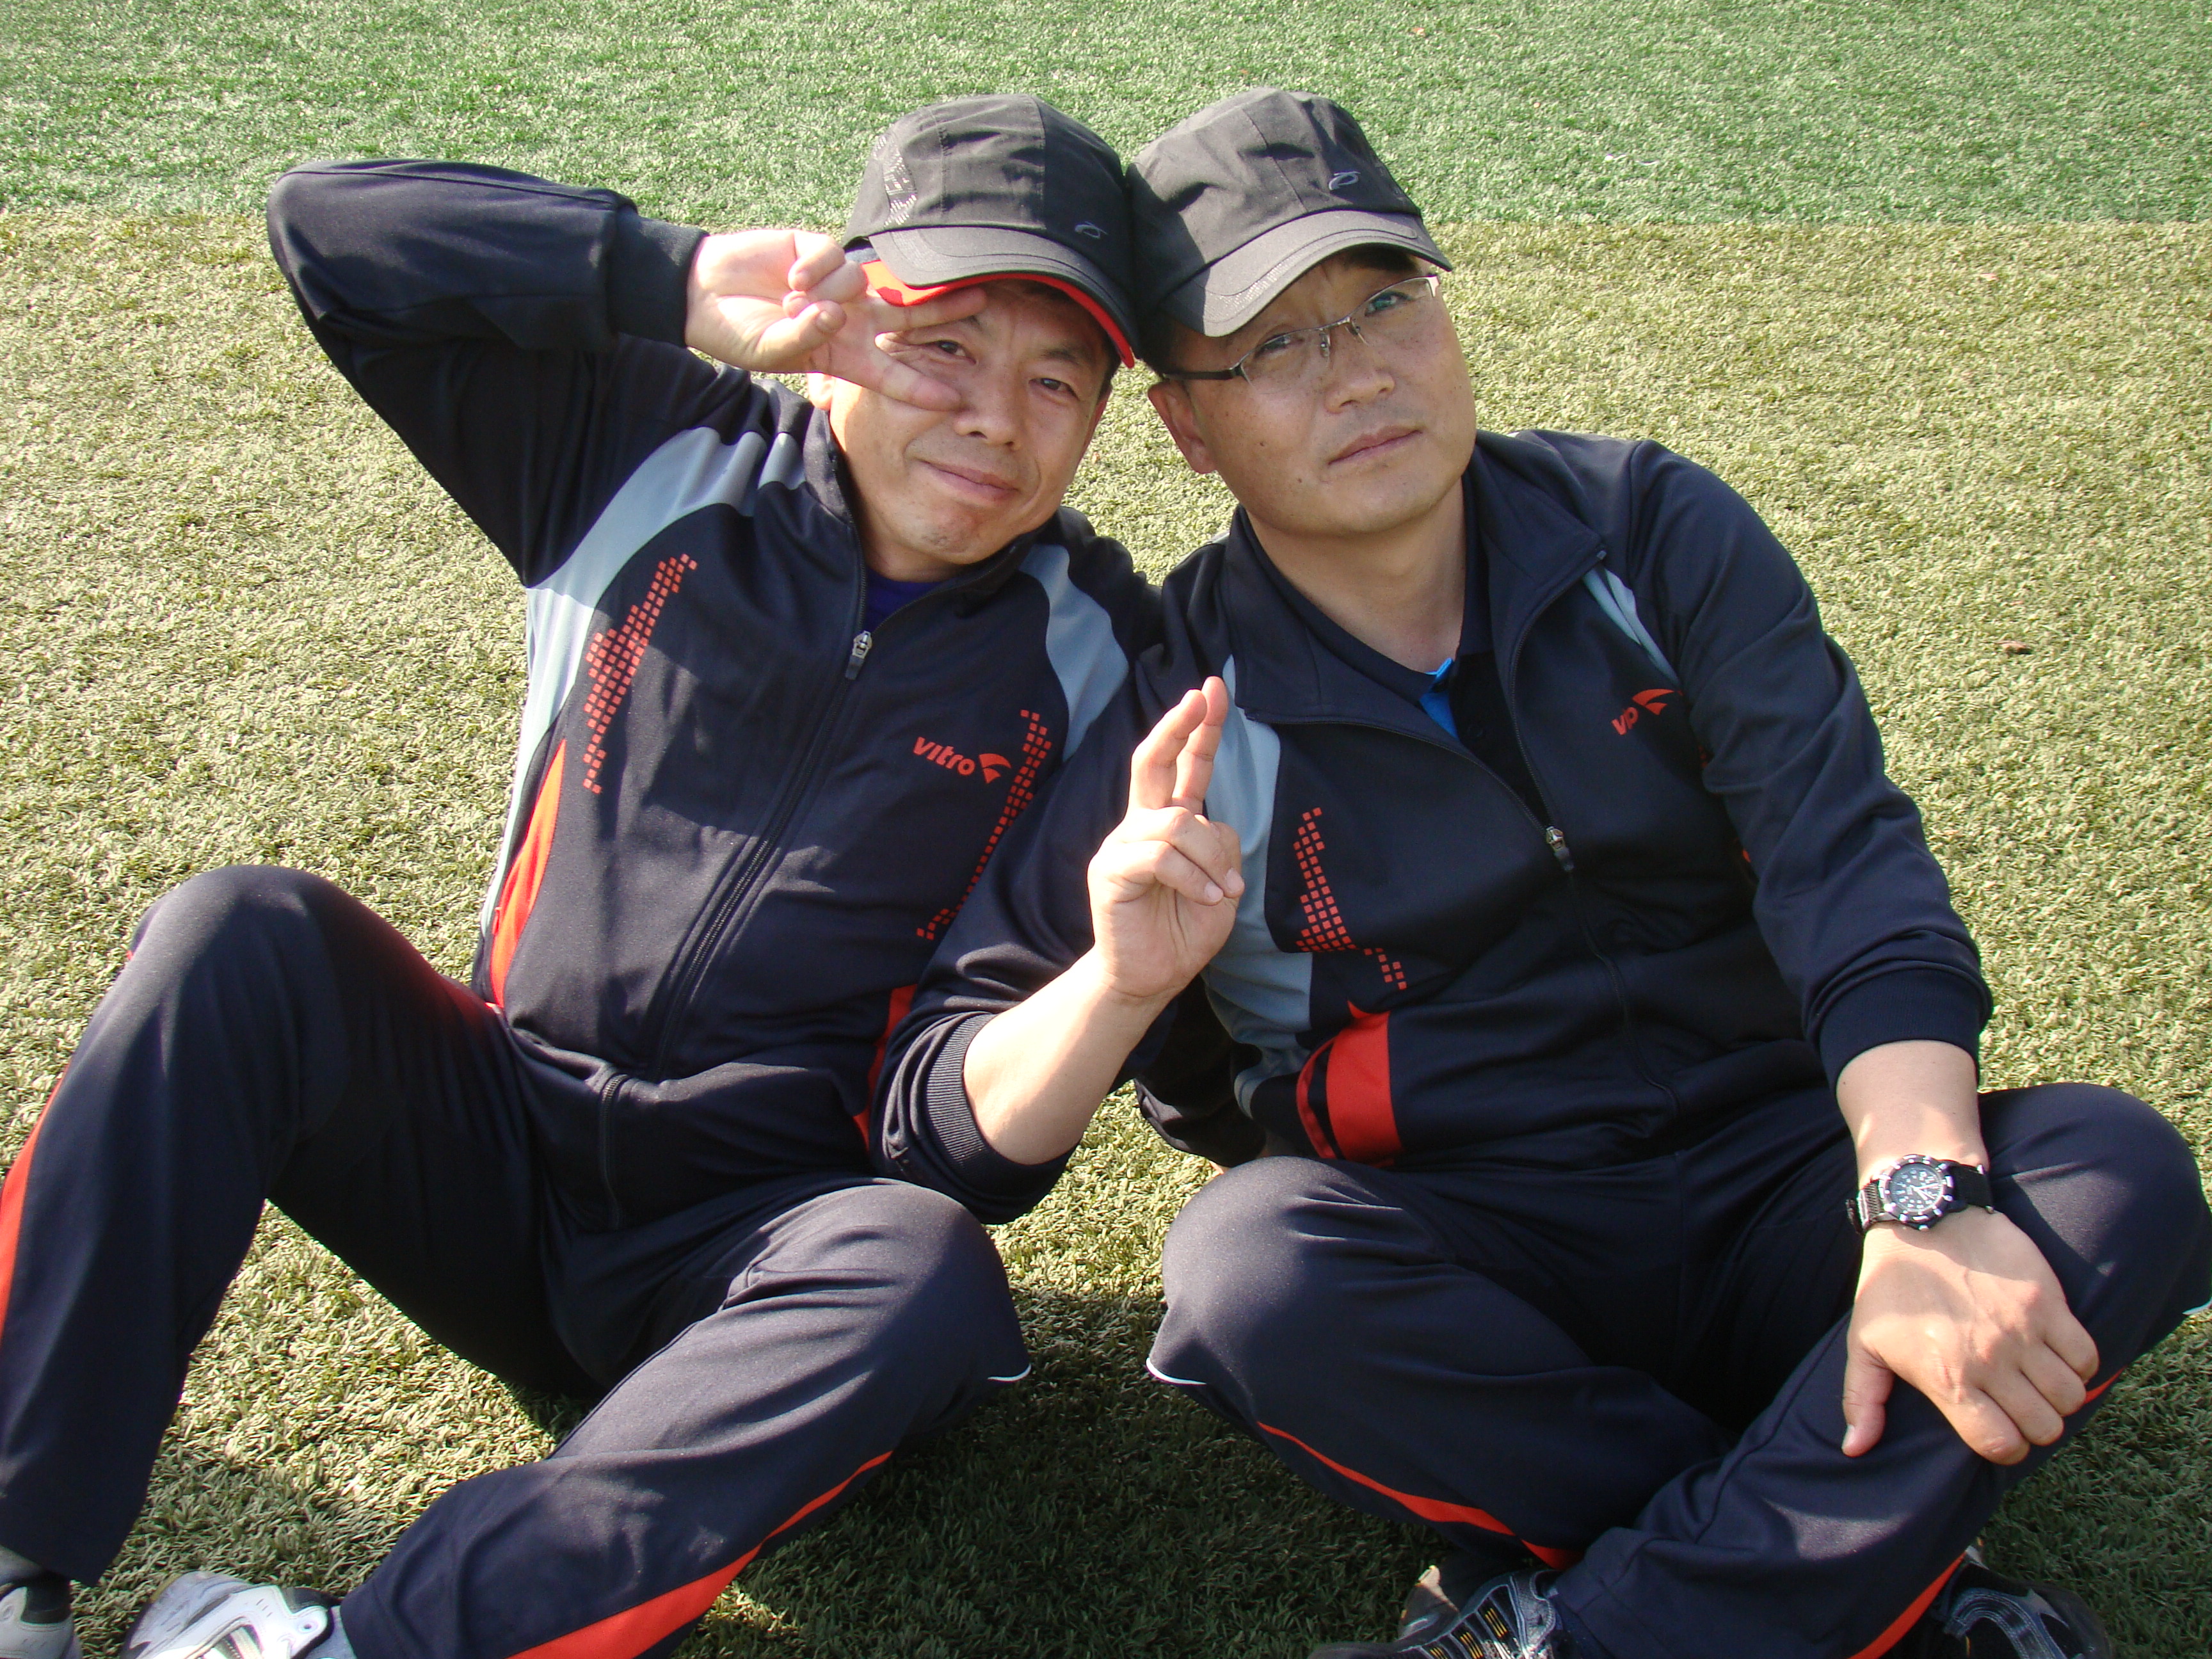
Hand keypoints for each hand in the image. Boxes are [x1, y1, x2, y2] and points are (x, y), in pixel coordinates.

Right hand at [683, 231, 984, 409]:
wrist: (703, 295)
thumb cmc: (738, 334)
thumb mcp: (771, 351)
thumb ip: (804, 338)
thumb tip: (832, 314)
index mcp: (843, 355)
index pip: (891, 372)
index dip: (920, 384)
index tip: (952, 398)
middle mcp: (849, 320)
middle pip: (907, 315)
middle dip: (942, 308)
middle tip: (980, 299)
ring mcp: (837, 286)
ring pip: (860, 282)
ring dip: (828, 291)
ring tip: (791, 298)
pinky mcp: (818, 251)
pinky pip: (835, 256)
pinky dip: (815, 266)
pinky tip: (791, 274)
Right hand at [1086, 677, 1243, 1007]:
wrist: (1149, 978)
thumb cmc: (1183, 931)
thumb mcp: (1220, 884)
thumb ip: (1220, 846)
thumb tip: (1210, 823)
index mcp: (1168, 823)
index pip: (1183, 767)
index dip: (1198, 730)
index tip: (1212, 691)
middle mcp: (1141, 825)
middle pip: (1151, 761)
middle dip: (1178, 725)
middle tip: (1199, 696)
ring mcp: (1121, 846)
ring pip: (1177, 823)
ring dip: (1211, 858)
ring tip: (1222, 891)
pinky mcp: (1110, 873)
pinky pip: (1161, 857)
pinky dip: (1193, 878)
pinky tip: (1207, 898)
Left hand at [1842, 1205, 2098, 1463]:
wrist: (1923, 1220)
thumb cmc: (1891, 1285)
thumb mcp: (1865, 1342)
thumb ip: (1863, 1400)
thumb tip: (1854, 1450)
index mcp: (1948, 1378)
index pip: (2000, 1445)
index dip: (2005, 1449)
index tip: (2000, 1433)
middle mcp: (1991, 1361)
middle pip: (2043, 1427)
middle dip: (2036, 1428)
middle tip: (2023, 1409)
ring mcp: (2024, 1332)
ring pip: (2071, 1396)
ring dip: (2060, 1399)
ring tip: (2040, 1385)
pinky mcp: (2048, 1303)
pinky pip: (2087, 1355)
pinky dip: (2080, 1365)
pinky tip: (2057, 1356)